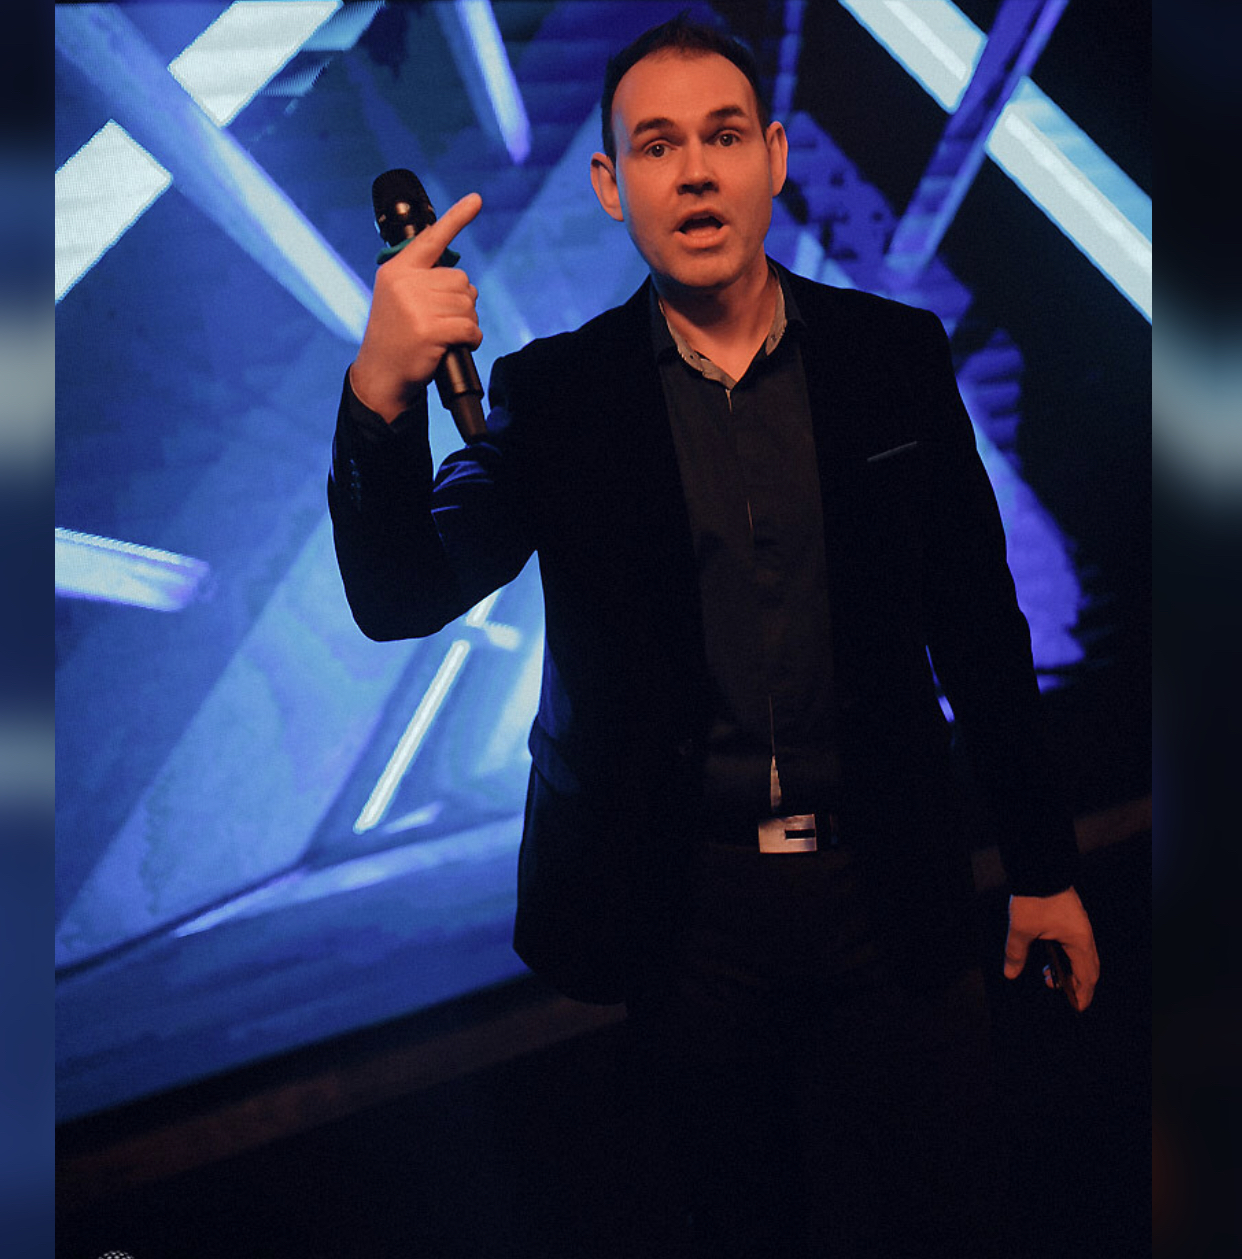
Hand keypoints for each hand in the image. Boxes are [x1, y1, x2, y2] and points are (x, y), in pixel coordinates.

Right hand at [351, 192, 483, 422]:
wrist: (382, 373)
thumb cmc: (397, 337)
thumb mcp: (399, 298)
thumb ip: (422, 281)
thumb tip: (462, 282)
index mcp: (398, 269)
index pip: (432, 239)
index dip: (457, 218)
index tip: (477, 200)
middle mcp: (405, 282)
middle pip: (461, 281)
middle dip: (461, 303)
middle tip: (441, 321)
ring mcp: (416, 306)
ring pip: (468, 305)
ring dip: (466, 323)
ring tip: (444, 335)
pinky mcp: (429, 330)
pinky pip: (470, 328)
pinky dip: (472, 339)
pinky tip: (457, 346)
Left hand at [1003, 885, 1099, 1010]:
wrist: (1040, 867)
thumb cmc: (1035, 898)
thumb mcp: (1022, 929)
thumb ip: (1016, 953)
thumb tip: (1011, 973)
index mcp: (1079, 942)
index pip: (1087, 976)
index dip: (1082, 994)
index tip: (1077, 1007)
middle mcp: (1085, 935)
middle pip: (1089, 968)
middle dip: (1076, 983)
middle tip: (1060, 992)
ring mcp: (1080, 925)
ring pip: (1082, 956)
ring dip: (1069, 968)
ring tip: (1046, 974)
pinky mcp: (1073, 918)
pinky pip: (1075, 944)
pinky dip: (1066, 955)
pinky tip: (1049, 954)